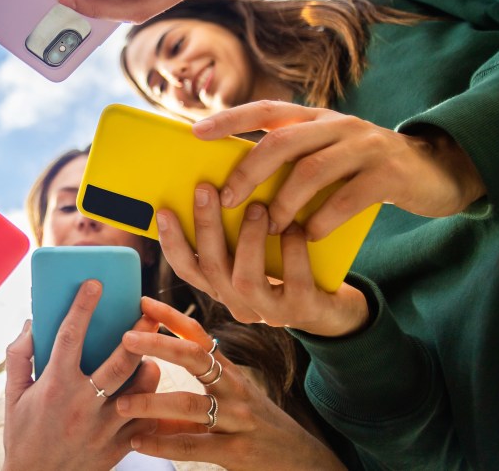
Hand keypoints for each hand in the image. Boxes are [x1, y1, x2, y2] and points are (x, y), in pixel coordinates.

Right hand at [3, 280, 160, 470]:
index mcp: (55, 385)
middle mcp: (83, 403)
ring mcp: (105, 426)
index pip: (70, 336)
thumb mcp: (12, 395)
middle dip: (138, 332)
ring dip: (148, 367)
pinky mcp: (119, 445)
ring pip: (142, 387)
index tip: (94, 283)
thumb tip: (31, 323)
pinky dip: (150, 401)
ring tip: (147, 355)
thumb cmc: (23, 435)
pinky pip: (146, 417)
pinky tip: (148, 391)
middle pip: (120, 360)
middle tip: (148, 311)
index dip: (83, 306)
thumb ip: (19, 356)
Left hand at [117, 297, 345, 469]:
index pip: (199, 337)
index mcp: (230, 373)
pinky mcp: (238, 452)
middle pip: (195, 358)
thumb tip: (141, 394)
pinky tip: (138, 442)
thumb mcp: (230, 404)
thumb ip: (189, 399)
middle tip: (125, 339)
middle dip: (159, 344)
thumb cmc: (258, 428)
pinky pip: (194, 445)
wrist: (305, 463)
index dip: (172, 317)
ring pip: (189, 404)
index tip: (143, 302)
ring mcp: (238, 419)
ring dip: (151, 403)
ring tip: (121, 404)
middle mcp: (235, 389)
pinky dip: (163, 444)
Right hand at [157, 199, 369, 336]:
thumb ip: (234, 234)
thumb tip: (217, 185)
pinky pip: (292, 279)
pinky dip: (291, 249)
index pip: (186, 268)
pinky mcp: (301, 310)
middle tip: (206, 189)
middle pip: (210, 267)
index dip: (172, 241)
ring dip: (247, 239)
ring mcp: (269, 312)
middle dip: (206, 226)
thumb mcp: (257, 253)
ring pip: (244, 279)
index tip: (164, 210)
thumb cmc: (289, 268)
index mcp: (222, 288)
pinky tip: (294, 227)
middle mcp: (239, 304)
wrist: (334, 306)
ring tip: (257, 207)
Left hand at [193, 101, 485, 239]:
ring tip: (268, 226)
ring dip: (284, 202)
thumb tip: (234, 182)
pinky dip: (323, 219)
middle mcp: (337, 124)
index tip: (195, 132)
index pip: (266, 110)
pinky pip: (348, 197)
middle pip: (283, 141)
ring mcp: (365, 146)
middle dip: (249, 171)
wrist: (434, 172)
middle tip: (227, 200)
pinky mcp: (388, 174)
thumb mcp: (326, 154)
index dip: (229, 119)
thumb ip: (291, 160)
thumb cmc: (363, 169)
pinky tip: (308, 236)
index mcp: (315, 118)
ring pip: (312, 170)